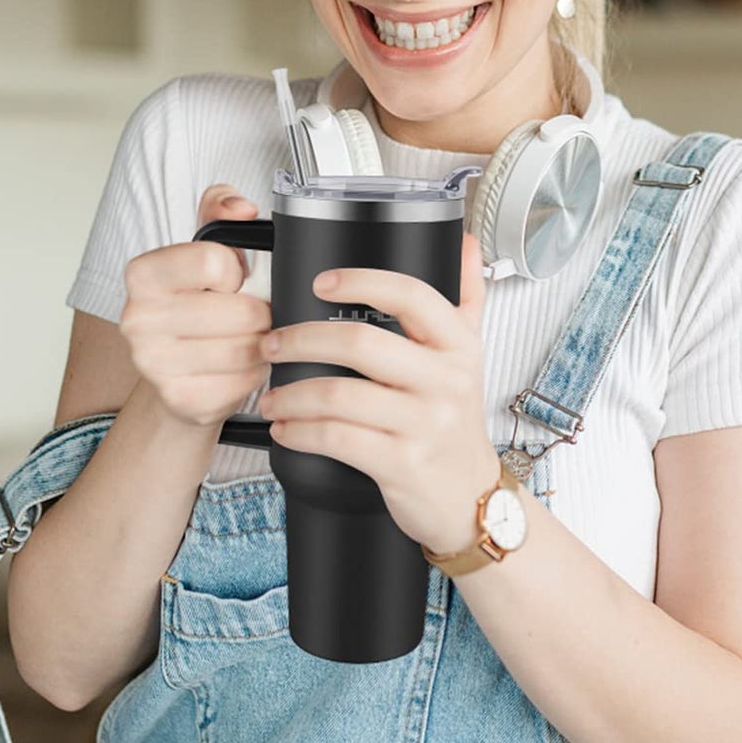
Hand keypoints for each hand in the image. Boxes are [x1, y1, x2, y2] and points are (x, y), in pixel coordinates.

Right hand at [117, 184, 272, 429]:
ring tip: (249, 339)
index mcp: (144, 274)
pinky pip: (244, 382)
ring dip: (261, 344)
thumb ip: (221, 209)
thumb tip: (241, 208)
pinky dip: (255, 374)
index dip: (236, 271)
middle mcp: (138, 319)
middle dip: (259, 313)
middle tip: (252, 316)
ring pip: (246, 348)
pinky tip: (240, 367)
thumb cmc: (195, 305)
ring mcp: (155, 364)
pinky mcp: (180, 400)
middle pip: (240, 311)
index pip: (216, 260)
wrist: (173, 372)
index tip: (228, 281)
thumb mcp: (205, 247)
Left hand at [256, 230, 500, 555]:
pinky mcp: (402, 464)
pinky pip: (337, 439)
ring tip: (271, 395)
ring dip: (291, 394)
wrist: (470, 499)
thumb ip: (466, 298)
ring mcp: (425, 424)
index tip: (321, 282)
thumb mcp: (469, 358)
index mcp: (458, 346)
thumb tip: (465, 243)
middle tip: (272, 343)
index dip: (362, 281)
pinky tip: (286, 430)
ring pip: (340, 395)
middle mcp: (445, 381)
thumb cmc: (456, 425)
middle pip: (360, 342)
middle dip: (301, 339)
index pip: (412, 295)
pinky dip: (300, 433)